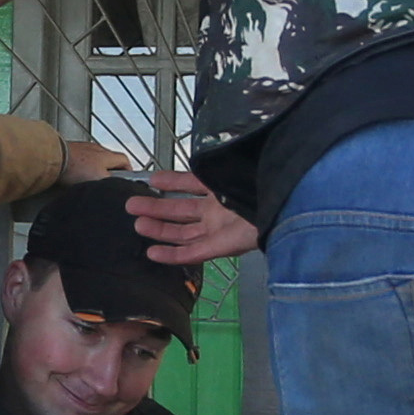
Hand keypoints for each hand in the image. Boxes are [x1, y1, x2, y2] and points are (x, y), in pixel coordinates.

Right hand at [124, 173, 256, 266]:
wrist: (281, 202)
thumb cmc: (259, 185)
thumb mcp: (227, 172)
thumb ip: (207, 170)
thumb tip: (191, 160)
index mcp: (222, 190)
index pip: (192, 184)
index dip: (172, 181)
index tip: (153, 179)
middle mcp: (219, 211)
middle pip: (181, 212)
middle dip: (156, 209)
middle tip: (132, 205)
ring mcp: (219, 230)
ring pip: (183, 233)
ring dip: (159, 230)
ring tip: (137, 225)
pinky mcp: (221, 247)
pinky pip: (193, 253)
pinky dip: (172, 254)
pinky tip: (153, 252)